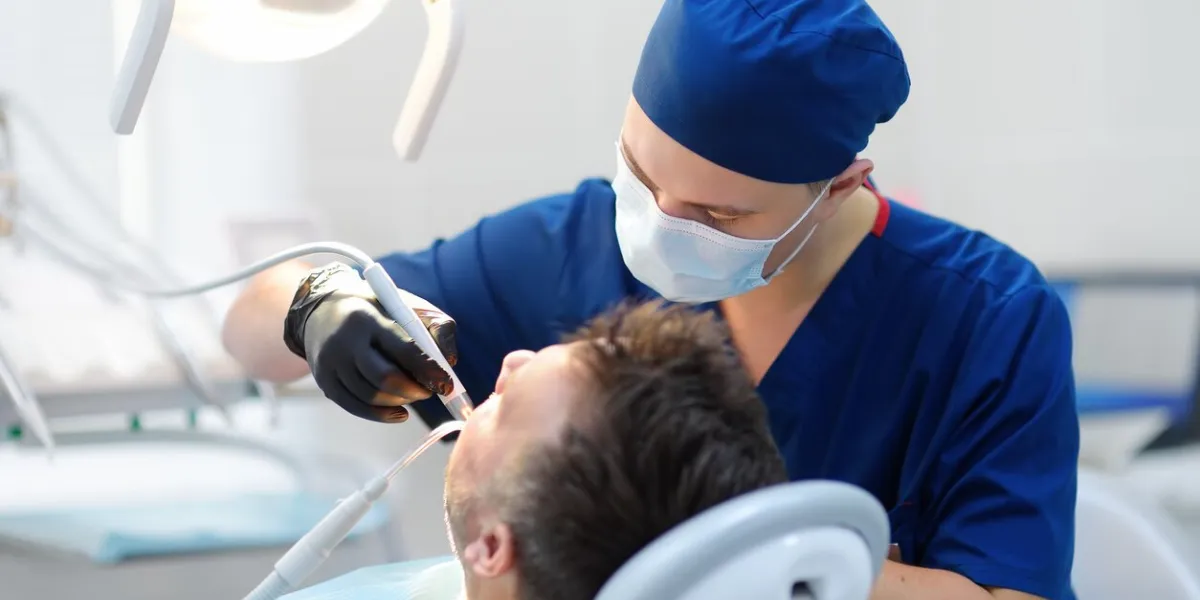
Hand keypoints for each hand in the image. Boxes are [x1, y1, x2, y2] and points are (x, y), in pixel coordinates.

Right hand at [282, 263, 457, 422]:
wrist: (322, 307)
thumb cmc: (377, 307)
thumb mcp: (407, 305)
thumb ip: (435, 328)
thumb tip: (451, 362)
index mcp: (368, 319)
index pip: (403, 350)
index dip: (428, 371)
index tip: (446, 384)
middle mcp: (345, 341)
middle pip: (384, 378)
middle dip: (414, 391)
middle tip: (430, 391)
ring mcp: (330, 363)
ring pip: (370, 396)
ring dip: (400, 402)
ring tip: (414, 395)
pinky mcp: (324, 380)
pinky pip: (355, 407)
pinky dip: (381, 415)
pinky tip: (399, 412)